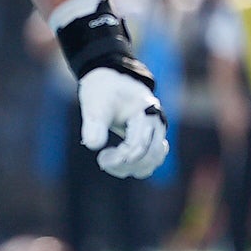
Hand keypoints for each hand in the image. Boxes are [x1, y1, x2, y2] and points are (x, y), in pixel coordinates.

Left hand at [78, 64, 169, 178]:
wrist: (109, 82)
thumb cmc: (102, 92)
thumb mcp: (94, 105)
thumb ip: (93, 124)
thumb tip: (92, 145)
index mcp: (147, 113)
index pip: (139, 145)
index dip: (120, 158)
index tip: (100, 159)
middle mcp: (157, 123)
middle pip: (152, 156)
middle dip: (126, 164)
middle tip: (102, 160)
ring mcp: (157, 131)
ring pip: (154, 160)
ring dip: (132, 168)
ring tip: (107, 161)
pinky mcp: (152, 138)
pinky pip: (152, 159)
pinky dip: (136, 165)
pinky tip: (115, 161)